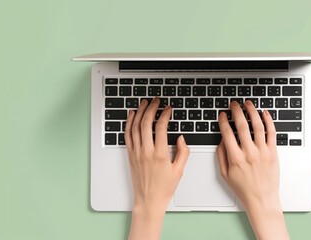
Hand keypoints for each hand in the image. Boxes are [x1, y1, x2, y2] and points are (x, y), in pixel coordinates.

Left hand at [125, 97, 188, 239]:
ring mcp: (136, 153)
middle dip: (151, 108)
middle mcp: (146, 152)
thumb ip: (183, 152)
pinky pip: (127, 136)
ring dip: (139, 113)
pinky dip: (129, 123)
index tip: (168, 109)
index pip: (160, 127)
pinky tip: (132, 116)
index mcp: (160, 154)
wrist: (149, 200)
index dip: (164, 115)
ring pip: (135, 127)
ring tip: (144, 104)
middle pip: (145, 123)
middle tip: (156, 101)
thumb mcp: (179, 170)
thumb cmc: (164, 188)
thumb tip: (180, 138)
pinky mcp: (130, 156)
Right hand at [216, 100, 288, 239]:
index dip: (223, 121)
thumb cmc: (244, 188)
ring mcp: (262, 152)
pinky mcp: (273, 153)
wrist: (262, 199)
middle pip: (242, 125)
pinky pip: (272, 133)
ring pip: (257, 126)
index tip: (223, 115)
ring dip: (252, 112)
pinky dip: (268, 121)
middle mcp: (249, 153)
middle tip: (234, 104)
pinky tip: (264, 113)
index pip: (227, 133)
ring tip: (248, 104)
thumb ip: (221, 156)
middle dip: (236, 111)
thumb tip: (221, 140)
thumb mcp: (225, 174)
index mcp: (235, 158)